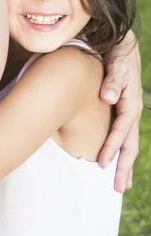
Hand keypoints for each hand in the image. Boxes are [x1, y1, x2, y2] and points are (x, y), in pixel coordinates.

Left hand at [97, 30, 142, 191]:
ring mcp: (129, 113)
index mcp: (130, 104)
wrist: (122, 46)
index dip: (111, 148)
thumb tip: (107, 97)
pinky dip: (122, 151)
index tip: (102, 164)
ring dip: (125, 164)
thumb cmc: (117, 56)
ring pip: (129, 144)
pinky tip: (117, 161)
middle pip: (130, 145)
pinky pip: (124, 136)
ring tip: (122, 184)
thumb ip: (112, 80)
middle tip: (118, 189)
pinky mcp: (123, 111)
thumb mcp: (115, 65)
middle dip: (124, 167)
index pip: (120, 131)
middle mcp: (132, 111)